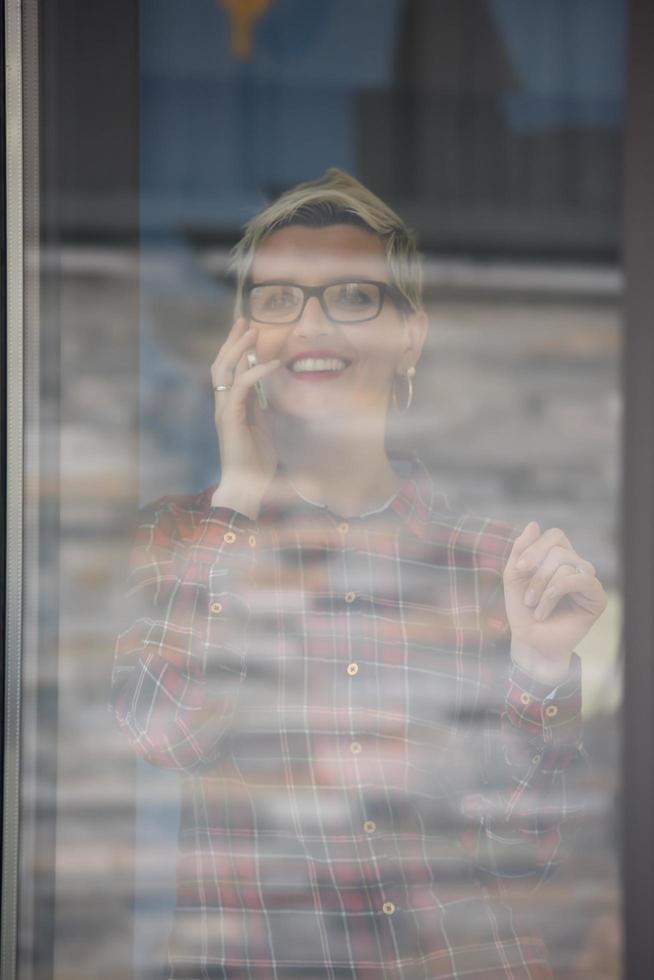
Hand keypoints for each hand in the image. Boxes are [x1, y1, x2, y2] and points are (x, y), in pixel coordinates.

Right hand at [211, 318, 281, 512]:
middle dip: (233, 340)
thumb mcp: (265, 428)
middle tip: (244, 320)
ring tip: (252, 330)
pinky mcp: (231, 417)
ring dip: (239, 348)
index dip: (237, 349)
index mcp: (231, 406)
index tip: (248, 331)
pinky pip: (241, 387)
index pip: (230, 370)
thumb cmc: (257, 462)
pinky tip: (273, 363)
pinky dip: (257, 372)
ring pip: (225, 369)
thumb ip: (263, 409)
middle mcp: (223, 404)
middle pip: (221, 363)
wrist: (248, 486)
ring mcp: (224, 410)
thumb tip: (269, 391)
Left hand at [503, 521, 607, 684]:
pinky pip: (579, 578)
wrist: (530, 642)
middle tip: (527, 597)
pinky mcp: (597, 597)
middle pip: (558, 548)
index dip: (535, 548)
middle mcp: (576, 566)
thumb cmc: (522, 611)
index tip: (518, 569)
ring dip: (542, 587)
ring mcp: (588, 580)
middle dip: (536, 571)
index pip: (554, 535)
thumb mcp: (514, 576)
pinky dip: (555, 592)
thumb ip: (520, 550)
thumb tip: (534, 524)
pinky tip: (545, 610)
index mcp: (559, 558)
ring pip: (565, 563)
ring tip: (535, 607)